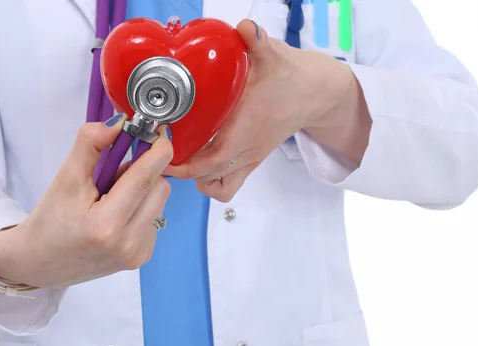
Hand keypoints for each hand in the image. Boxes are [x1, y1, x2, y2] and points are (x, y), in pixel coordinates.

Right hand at [0, 115, 173, 287]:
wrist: (39, 262)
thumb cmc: (50, 219)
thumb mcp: (65, 177)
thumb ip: (91, 144)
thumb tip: (120, 122)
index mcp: (106, 224)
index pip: (146, 177)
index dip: (158, 148)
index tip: (157, 130)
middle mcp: (128, 244)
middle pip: (160, 188)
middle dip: (145, 171)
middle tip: (116, 172)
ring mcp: (137, 255)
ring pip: (161, 202)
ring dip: (144, 190)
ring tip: (112, 197)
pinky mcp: (141, 259)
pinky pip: (155, 218)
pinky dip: (142, 208)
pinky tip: (117, 215)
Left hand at [165, 19, 356, 201]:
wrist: (316, 93)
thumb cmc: (290, 77)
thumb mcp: (273, 55)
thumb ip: (256, 40)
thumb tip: (244, 27)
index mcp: (245, 130)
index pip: (210, 161)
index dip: (182, 163)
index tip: (161, 149)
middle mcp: (246, 151)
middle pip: (206, 177)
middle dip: (180, 169)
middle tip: (161, 148)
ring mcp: (249, 159)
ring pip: (218, 187)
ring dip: (196, 178)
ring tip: (180, 156)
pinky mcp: (252, 160)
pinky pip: (228, 184)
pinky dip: (212, 180)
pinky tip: (200, 160)